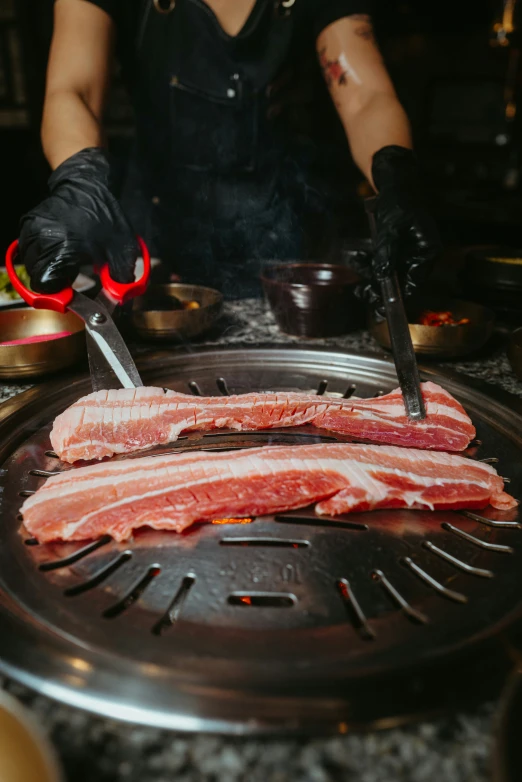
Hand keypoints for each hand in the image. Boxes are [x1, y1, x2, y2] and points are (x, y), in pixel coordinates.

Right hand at [19, 147, 137, 292]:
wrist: (87, 183)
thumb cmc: (105, 214)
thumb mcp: (122, 250)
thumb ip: (120, 280)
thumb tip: (120, 303)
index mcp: (62, 247)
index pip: (46, 285)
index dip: (60, 295)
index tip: (72, 294)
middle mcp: (40, 238)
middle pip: (37, 278)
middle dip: (55, 284)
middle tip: (72, 278)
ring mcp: (31, 230)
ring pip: (30, 265)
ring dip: (47, 270)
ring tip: (67, 263)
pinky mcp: (28, 225)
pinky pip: (28, 250)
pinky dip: (41, 257)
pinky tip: (58, 252)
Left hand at [360, 146, 441, 309]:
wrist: (394, 181)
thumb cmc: (398, 202)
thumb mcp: (390, 230)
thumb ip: (387, 254)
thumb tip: (383, 276)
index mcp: (427, 251)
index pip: (415, 282)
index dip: (399, 296)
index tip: (383, 307)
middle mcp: (420, 253)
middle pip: (401, 280)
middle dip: (380, 288)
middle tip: (364, 297)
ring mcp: (409, 250)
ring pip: (390, 272)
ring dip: (372, 277)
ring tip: (357, 284)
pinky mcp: (397, 246)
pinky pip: (384, 261)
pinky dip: (371, 263)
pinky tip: (358, 261)